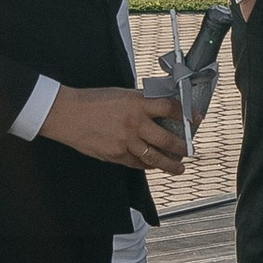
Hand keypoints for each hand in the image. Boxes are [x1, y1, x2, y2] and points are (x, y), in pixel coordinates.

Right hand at [38, 86, 189, 173]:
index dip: (186, 114)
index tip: (194, 119)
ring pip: (155, 158)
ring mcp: (125, 142)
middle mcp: (134, 124)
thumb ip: (141, 101)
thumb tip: (159, 106)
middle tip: (189, 150)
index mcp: (137, 104)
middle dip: (182, 147)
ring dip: (170, 164)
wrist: (67, 114)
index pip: (169, 108)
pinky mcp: (115, 155)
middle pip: (167, 139)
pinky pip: (137, 164)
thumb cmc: (91, 101)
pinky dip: (148, 165)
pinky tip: (153, 165)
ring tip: (179, 167)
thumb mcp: (121, 94)